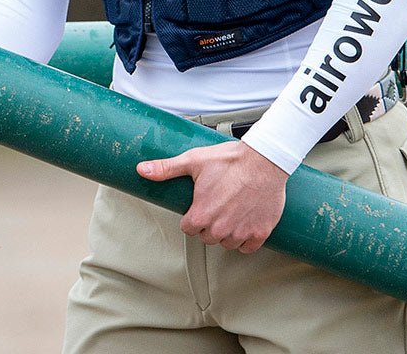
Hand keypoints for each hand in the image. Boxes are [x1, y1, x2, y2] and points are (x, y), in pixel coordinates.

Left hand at [137, 140, 287, 253]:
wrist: (263, 160)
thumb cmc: (229, 160)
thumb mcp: (193, 160)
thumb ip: (166, 168)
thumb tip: (142, 170)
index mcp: (201, 215)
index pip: (188, 228)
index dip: (192, 216)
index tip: (200, 204)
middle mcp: (220, 229)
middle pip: (207, 237)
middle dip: (208, 224)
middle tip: (216, 204)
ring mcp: (241, 233)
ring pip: (227, 243)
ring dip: (226, 232)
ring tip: (230, 210)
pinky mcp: (260, 233)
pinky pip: (248, 247)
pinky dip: (246, 237)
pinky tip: (245, 220)